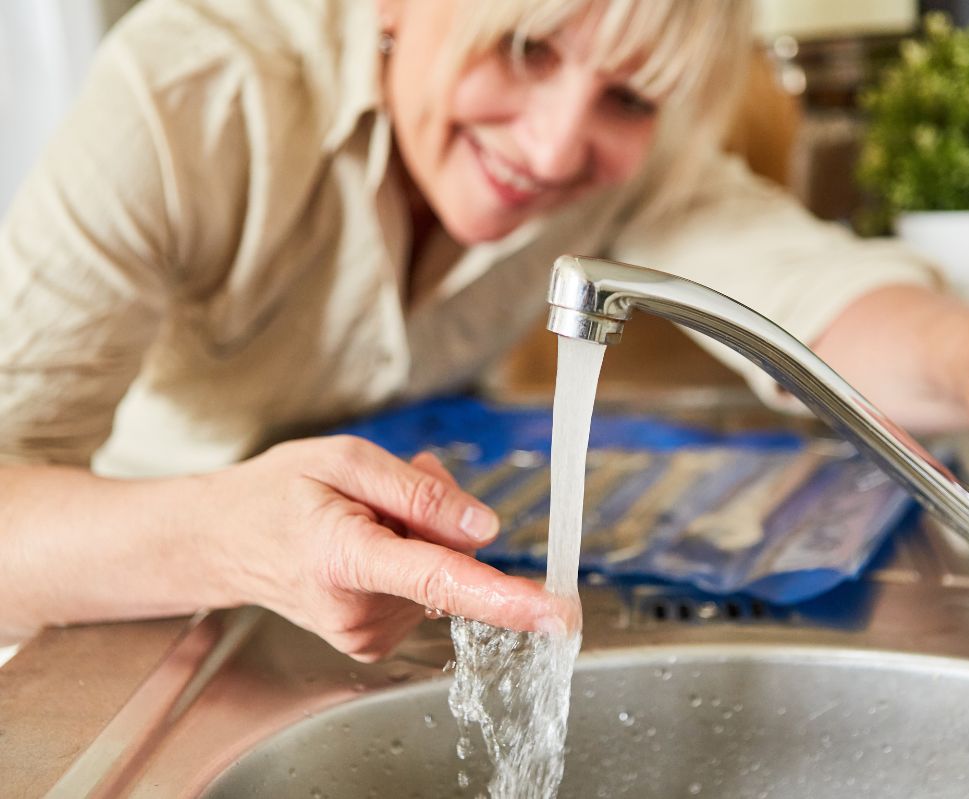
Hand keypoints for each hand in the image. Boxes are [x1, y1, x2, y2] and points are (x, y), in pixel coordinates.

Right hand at [195, 436, 569, 660]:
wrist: (222, 541)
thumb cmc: (278, 493)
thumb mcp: (345, 460)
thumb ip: (421, 492)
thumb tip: (486, 528)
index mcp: (346, 557)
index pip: (440, 580)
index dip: (505, 597)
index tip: (556, 613)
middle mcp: (357, 610)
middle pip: (447, 559)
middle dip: (433, 517)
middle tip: (375, 497)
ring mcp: (363, 633)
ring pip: (439, 571)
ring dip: (417, 536)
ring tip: (361, 519)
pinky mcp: (371, 640)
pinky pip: (423, 590)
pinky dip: (408, 558)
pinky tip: (368, 541)